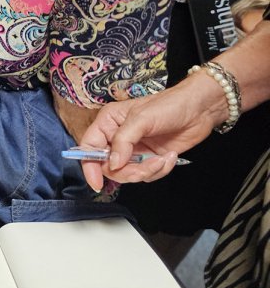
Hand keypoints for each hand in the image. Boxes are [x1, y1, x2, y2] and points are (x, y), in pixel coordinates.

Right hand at [75, 74, 222, 191]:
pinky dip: (159, 170)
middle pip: (108, 166)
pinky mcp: (149, 158)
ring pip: (128, 173)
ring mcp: (134, 149)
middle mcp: (118, 138)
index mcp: (108, 123)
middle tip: (143, 168)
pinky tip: (170, 157)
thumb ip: (123, 141)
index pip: (89, 147)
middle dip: (127, 171)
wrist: (199, 110)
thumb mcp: (141, 119)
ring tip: (162, 160)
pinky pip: (147, 174)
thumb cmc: (169, 105)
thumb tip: (113, 163)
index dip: (89, 166)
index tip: (97, 182)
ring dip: (147, 171)